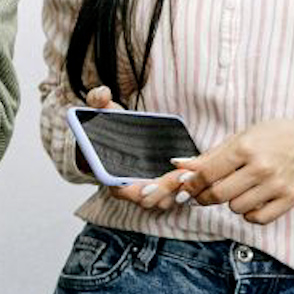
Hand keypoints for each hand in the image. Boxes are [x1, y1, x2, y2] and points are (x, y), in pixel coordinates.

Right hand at [78, 87, 200, 211]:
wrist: (113, 138)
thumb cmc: (105, 128)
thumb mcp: (99, 110)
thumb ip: (97, 100)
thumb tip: (102, 94)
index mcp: (109, 175)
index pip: (122, 192)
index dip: (137, 192)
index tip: (151, 186)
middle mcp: (129, 187)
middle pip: (149, 200)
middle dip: (166, 191)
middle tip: (183, 175)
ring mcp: (147, 189)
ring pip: (165, 200)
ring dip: (179, 191)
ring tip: (192, 174)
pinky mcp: (163, 186)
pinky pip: (176, 193)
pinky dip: (186, 187)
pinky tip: (196, 173)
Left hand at [177, 116, 293, 224]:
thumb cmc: (274, 137)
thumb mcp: (242, 137)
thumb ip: (211, 155)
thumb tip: (179, 166)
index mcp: (246, 148)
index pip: (206, 174)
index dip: (191, 184)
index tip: (187, 187)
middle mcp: (261, 167)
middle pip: (217, 195)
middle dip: (204, 197)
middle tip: (205, 193)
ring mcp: (276, 185)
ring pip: (235, 208)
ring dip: (231, 202)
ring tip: (240, 189)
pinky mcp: (289, 199)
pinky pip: (257, 218)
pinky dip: (250, 213)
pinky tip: (253, 200)